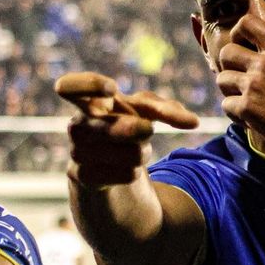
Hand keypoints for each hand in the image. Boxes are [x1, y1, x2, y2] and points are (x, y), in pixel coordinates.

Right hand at [56, 72, 199, 187]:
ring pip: (129, 153)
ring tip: (133, 152)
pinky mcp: (82, 178)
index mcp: (88, 101)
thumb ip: (166, 109)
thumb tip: (194, 122)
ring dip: (141, 153)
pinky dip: (133, 173)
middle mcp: (78, 125)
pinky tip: (126, 170)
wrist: (104, 167)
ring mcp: (77, 153)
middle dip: (136, 130)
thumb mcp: (143, 110)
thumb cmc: (124, 126)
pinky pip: (125, 174)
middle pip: (113, 128)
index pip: (70, 86)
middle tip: (147, 131)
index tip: (112, 89)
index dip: (90, 85)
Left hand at [215, 6, 264, 161]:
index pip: (246, 23)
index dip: (238, 33)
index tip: (242, 46)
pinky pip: (226, 105)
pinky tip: (253, 118)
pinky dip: (236, 114)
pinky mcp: (248, 108)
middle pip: (226, 52)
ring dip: (231, 91)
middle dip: (230, 66)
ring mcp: (255, 86)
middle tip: (242, 79)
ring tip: (249, 100)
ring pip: (222, 80)